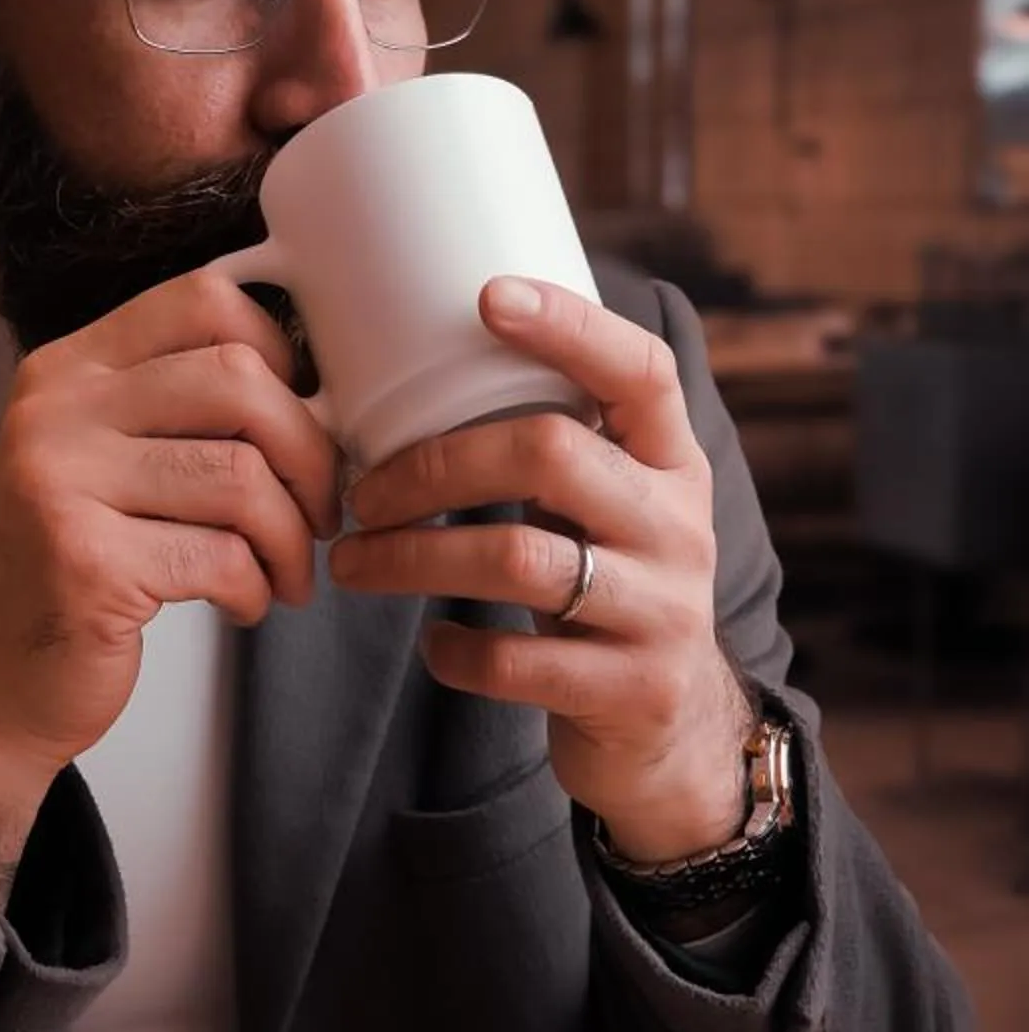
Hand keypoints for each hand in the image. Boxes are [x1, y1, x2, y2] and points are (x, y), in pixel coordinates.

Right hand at [0, 268, 339, 811]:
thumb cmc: (71, 568)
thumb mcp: (105, 459)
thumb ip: (179, 409)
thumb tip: (315, 392)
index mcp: (68, 368)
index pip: (203, 300)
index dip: (281, 354)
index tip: (300, 416)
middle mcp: (55, 411)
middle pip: (238, 379)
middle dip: (309, 452)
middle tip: (318, 510)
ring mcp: (62, 484)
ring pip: (241, 477)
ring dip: (290, 536)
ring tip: (286, 570)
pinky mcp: (87, 563)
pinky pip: (223, 557)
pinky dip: (257, 587)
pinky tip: (244, 603)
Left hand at [326, 275, 753, 862]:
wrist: (676, 735)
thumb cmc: (611, 597)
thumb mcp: (611, 514)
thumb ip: (556, 454)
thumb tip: (416, 378)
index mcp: (670, 465)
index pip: (639, 371)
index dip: (570, 327)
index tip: (488, 295)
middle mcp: (676, 527)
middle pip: (551, 454)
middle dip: (435, 466)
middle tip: (362, 493)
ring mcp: (661, 611)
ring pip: (519, 558)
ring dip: (414, 558)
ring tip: (356, 564)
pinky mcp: (630, 689)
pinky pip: (516, 660)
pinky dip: (456, 651)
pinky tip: (434, 645)